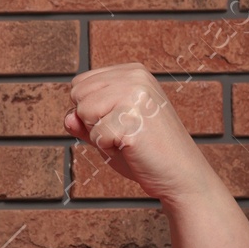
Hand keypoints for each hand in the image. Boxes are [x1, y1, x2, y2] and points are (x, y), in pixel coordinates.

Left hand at [63, 64, 210, 204]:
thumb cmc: (145, 153)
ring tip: (128, 140)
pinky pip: (96, 136)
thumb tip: (68, 117)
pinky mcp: (133, 117)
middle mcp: (135, 76)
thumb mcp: (109, 131)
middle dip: (91, 122)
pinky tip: (133, 149)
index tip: (120, 122)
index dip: (90, 112)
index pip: (80, 83)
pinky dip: (108, 150)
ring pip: (83, 111)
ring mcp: (135, 94)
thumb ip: (85, 121)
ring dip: (99, 135)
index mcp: (132, 72)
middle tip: (124, 133)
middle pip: (78, 94)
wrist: (180, 175)